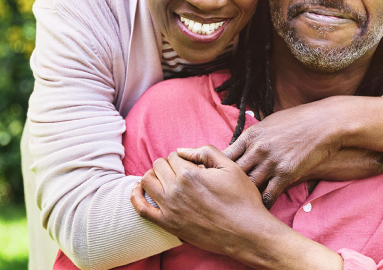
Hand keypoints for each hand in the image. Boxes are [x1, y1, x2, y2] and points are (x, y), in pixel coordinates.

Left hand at [130, 145, 281, 256]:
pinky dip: (136, 197)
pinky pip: (141, 209)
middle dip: (168, 165)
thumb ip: (206, 152)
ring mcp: (169, 208)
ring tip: (164, 178)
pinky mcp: (168, 224)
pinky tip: (139, 191)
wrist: (246, 232)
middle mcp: (176, 190)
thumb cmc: (242, 199)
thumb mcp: (231, 167)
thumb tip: (183, 150)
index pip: (174, 156)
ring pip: (146, 182)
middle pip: (158, 166)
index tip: (191, 164)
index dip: (183, 157)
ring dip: (153, 176)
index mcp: (190, 174)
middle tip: (181, 171)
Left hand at [222, 102, 345, 206]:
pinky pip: (268, 195)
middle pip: (231, 174)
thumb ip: (254, 136)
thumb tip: (241, 145)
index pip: (224, 156)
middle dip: (224, 186)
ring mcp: (271, 163)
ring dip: (242, 197)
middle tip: (220, 198)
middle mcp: (257, 150)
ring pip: (248, 187)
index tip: (214, 179)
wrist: (325, 123)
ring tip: (236, 207)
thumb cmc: (299, 119)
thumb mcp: (270, 122)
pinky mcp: (286, 174)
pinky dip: (262, 204)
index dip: (216, 169)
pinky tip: (259, 211)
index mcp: (250, 136)